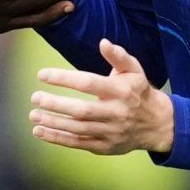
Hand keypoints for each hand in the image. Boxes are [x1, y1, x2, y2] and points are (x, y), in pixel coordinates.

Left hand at [30, 39, 174, 156]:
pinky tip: (40, 131)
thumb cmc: (138, 91)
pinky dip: (58, 139)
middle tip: (34, 97)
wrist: (157, 124)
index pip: (88, 83)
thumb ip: (119, 56)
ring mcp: (110, 132)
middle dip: (56, 104)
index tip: (42, 75)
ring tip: (33, 115)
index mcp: (121, 91)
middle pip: (81, 110)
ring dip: (53, 123)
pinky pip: (78, 144)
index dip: (64, 79)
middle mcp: (116, 113)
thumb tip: (103, 42)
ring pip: (77, 129)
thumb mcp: (134, 70)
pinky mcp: (105, 147)